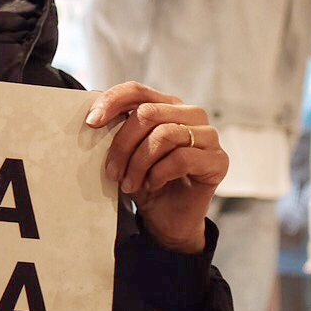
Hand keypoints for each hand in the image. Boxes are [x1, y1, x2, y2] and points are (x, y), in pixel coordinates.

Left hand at [86, 82, 227, 254]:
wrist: (167, 220)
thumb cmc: (146, 182)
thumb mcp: (126, 154)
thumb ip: (118, 131)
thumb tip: (93, 116)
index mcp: (167, 106)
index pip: (137, 90)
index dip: (112, 101)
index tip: (91, 122)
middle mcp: (191, 114)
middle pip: (147, 114)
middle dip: (123, 145)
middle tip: (111, 172)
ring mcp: (208, 136)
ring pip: (164, 135)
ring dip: (139, 164)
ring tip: (129, 184)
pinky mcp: (218, 160)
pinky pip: (181, 158)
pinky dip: (159, 174)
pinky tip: (153, 185)